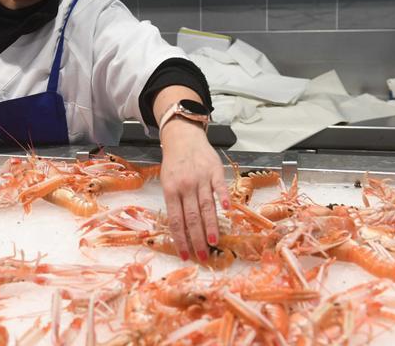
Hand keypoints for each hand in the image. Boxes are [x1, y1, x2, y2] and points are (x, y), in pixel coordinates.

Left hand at [159, 119, 228, 262]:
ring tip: (214, 243)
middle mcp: (185, 186)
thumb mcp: (167, 182)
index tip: (185, 255)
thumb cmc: (174, 164)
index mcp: (170, 190)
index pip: (175, 220)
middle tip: (202, 256)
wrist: (183, 138)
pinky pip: (220, 187)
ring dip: (210, 226)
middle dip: (196, 239)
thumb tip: (181, 229)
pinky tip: (227, 211)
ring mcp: (201, 178)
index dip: (180, 239)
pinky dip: (224, 198)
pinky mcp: (215, 171)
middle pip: (191, 217)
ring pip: (206, 206)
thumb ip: (175, 202)